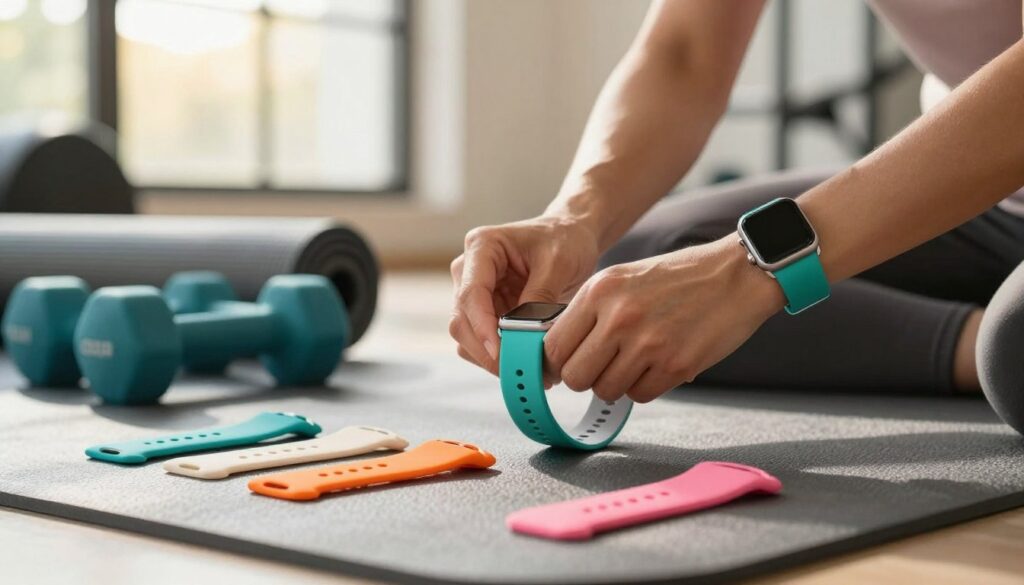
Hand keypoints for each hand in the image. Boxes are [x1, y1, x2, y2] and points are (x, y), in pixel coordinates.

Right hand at [450, 216, 600, 374]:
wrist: (570, 237)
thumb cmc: (564, 240)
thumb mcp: (559, 263)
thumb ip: (538, 297)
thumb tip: (522, 334)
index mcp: (482, 247)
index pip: (471, 294)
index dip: (482, 327)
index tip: (500, 353)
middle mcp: (468, 270)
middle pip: (461, 321)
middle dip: (488, 351)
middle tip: (522, 372)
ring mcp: (473, 294)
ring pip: (467, 338)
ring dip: (494, 359)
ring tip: (533, 371)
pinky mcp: (484, 313)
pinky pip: (482, 343)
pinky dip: (501, 357)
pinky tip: (528, 362)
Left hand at [544, 237, 784, 402]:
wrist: (737, 274)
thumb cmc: (680, 277)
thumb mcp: (623, 279)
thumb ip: (590, 312)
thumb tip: (561, 352)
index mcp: (599, 290)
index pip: (554, 346)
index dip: (559, 362)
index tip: (571, 363)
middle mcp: (618, 317)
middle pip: (575, 377)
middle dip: (587, 378)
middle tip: (605, 365)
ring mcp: (647, 343)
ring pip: (606, 391)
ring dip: (619, 383)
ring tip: (638, 360)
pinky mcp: (675, 365)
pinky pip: (640, 396)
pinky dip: (647, 386)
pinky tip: (660, 363)